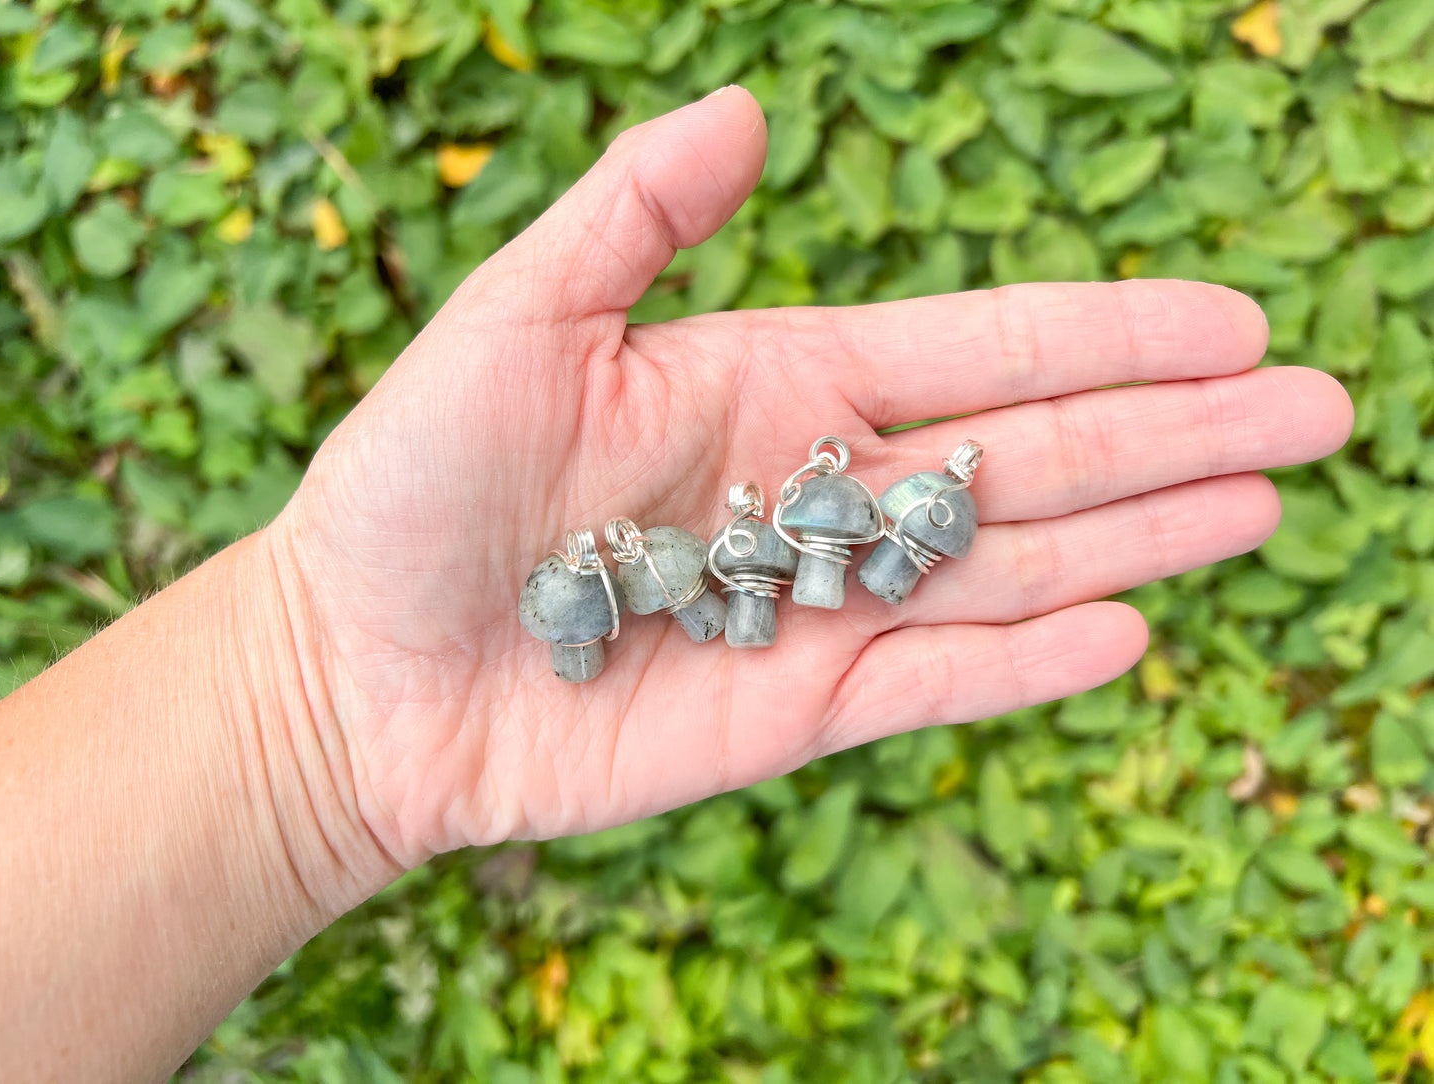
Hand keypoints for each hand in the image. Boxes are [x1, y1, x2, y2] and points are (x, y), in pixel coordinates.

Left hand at [265, 88, 1352, 885]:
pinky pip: (936, 679)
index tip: (1231, 319)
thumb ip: (631, 218)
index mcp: (775, 382)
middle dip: (1177, 427)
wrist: (356, 667)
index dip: (1108, 332)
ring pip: (1012, 562)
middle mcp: (820, 489)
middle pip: (1034, 453)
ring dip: (1144, 531)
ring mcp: (817, 607)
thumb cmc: (411, 485)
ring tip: (1267, 498)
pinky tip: (1131, 623)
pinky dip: (1030, 657)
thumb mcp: (511, 318)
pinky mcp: (794, 710)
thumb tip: (746, 106)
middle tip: (1320, 405)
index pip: (981, 351)